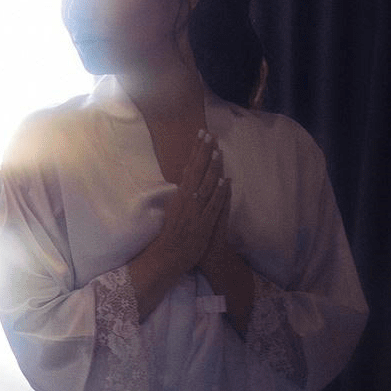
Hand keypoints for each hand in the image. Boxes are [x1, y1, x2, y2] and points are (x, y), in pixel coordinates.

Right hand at [154, 130, 228, 278]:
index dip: (196, 151)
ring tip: (217, 151)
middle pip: (196, 172)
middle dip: (203, 152)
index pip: (189, 168)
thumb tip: (188, 179)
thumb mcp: (175, 209)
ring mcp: (194, 211)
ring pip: (205, 186)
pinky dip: (218, 193)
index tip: (201, 135)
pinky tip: (224, 181)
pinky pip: (212, 206)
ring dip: (212, 168)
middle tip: (208, 134)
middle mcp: (186, 200)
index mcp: (180, 195)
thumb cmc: (171, 234)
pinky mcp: (202, 223)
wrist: (167, 256)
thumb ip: (183, 194)